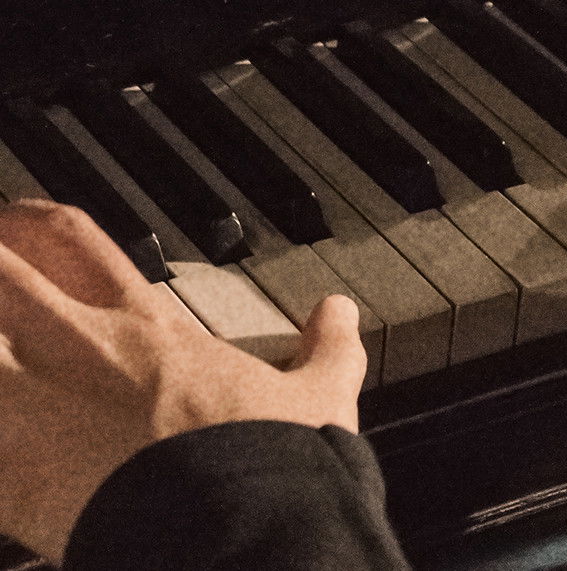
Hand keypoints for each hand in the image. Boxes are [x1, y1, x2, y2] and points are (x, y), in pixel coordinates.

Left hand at [0, 199, 365, 566]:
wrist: (238, 539)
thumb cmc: (266, 466)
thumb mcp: (317, 396)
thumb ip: (328, 347)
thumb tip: (340, 312)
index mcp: (144, 329)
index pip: (77, 243)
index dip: (34, 220)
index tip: (15, 219)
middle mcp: (80, 353)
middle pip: (0, 274)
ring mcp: (35, 409)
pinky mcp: (10, 476)